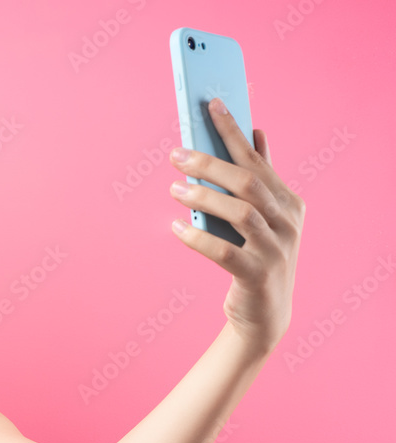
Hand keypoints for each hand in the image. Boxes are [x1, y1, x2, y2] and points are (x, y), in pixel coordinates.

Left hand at [168, 97, 304, 356]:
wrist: (265, 315)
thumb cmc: (258, 257)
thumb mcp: (264, 216)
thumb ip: (260, 178)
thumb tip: (258, 133)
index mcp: (289, 202)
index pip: (257, 160)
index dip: (234, 132)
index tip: (211, 105)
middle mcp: (288, 223)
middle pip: (248, 182)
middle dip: (210, 164)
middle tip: (176, 155)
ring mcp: (276, 250)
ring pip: (240, 213)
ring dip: (203, 197)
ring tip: (174, 190)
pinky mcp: (257, 276)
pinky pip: (223, 252)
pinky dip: (197, 238)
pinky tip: (176, 228)